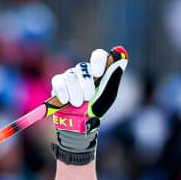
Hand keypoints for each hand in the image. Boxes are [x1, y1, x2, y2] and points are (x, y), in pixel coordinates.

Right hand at [49, 46, 126, 164]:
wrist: (80, 124)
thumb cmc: (97, 108)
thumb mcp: (108, 94)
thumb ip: (113, 77)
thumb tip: (122, 60)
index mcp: (98, 71)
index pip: (98, 56)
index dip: (97, 62)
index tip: (98, 74)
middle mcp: (84, 70)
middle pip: (83, 67)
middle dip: (86, 86)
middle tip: (88, 98)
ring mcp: (70, 75)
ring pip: (70, 76)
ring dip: (75, 93)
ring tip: (78, 103)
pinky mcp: (58, 83)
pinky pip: (59, 82)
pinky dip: (63, 94)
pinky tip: (67, 101)